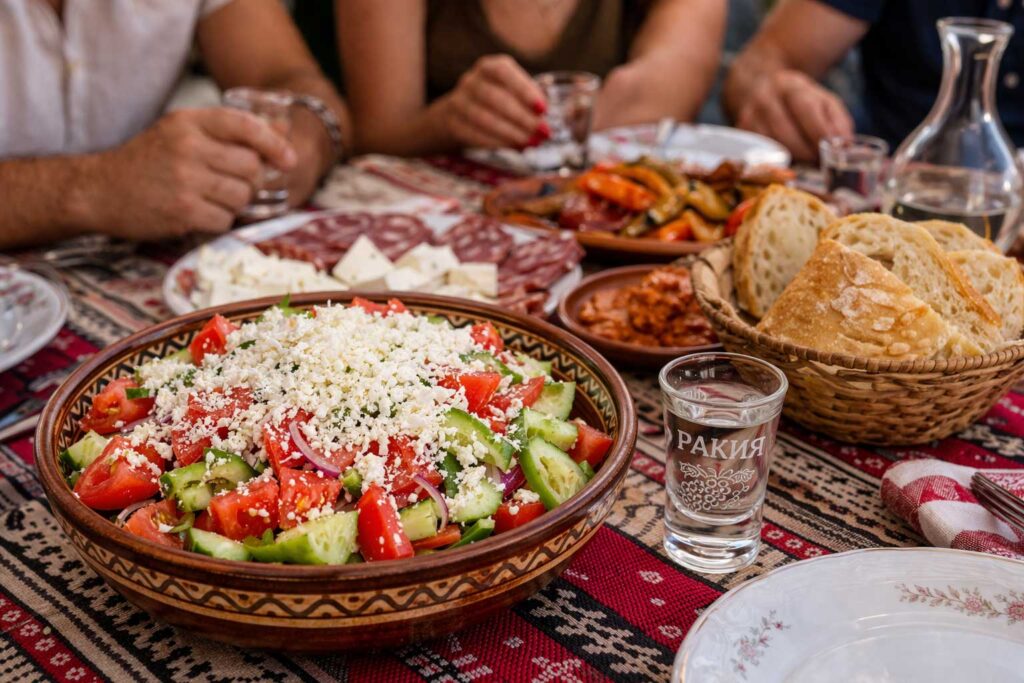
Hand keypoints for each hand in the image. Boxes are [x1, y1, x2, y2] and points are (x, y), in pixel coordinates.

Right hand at [84, 108, 296, 238]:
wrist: (98, 190)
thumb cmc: (147, 161)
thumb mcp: (180, 132)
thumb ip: (224, 132)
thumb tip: (280, 136)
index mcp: (188, 121)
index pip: (245, 126)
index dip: (274, 144)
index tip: (289, 159)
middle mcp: (187, 147)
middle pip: (251, 167)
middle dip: (251, 180)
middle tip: (234, 184)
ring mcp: (185, 180)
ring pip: (242, 195)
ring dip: (235, 202)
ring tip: (210, 198)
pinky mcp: (183, 211)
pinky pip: (226, 219)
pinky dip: (219, 220)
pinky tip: (199, 213)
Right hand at [434, 54, 547, 149]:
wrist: (461, 113)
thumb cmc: (498, 100)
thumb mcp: (514, 91)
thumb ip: (530, 100)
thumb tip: (544, 121)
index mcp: (489, 67)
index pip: (504, 72)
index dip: (524, 90)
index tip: (542, 109)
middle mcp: (471, 81)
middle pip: (495, 98)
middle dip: (522, 118)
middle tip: (542, 133)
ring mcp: (458, 102)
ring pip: (483, 118)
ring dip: (510, 133)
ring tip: (530, 143)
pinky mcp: (453, 123)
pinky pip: (473, 135)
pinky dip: (496, 143)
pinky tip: (513, 147)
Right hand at [734, 70, 853, 161]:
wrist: (759, 87)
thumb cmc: (799, 101)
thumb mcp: (823, 102)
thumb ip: (838, 123)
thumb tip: (847, 149)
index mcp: (792, 86)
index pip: (806, 109)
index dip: (819, 133)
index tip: (831, 151)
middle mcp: (766, 98)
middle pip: (786, 131)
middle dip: (806, 152)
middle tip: (819, 164)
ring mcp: (749, 115)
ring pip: (771, 145)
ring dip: (792, 159)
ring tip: (805, 164)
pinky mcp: (740, 132)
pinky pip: (759, 152)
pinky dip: (776, 161)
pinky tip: (787, 162)